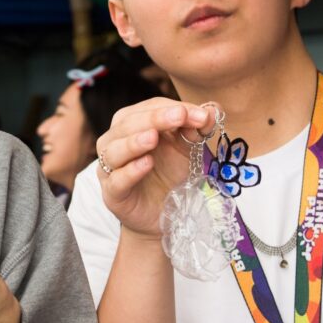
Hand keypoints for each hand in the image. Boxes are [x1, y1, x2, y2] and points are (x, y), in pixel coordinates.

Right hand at [95, 99, 213, 239]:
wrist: (164, 214)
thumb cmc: (169, 174)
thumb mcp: (187, 148)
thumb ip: (196, 128)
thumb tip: (212, 109)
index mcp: (131, 123)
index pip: (149, 108)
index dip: (173, 108)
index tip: (202, 114)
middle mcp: (115, 141)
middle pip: (129, 123)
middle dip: (156, 118)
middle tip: (180, 116)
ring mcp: (110, 168)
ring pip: (115, 150)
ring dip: (134, 142)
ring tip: (153, 137)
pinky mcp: (112, 194)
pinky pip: (116, 180)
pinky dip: (130, 171)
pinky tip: (147, 163)